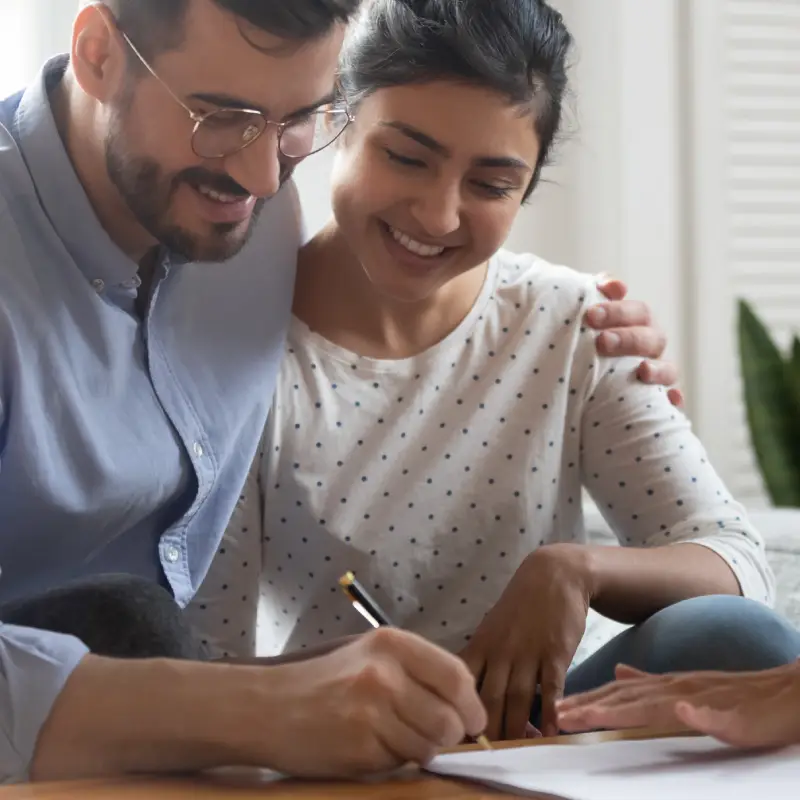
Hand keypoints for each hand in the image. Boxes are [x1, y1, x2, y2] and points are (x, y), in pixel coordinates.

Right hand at [263, 627, 486, 777]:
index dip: (471, 705)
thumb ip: (417, 672)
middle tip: (431, 735)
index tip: (473, 721)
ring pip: (429, 747)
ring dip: (420, 750)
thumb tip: (466, 706)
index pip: (456, 676)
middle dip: (448, 734)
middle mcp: (384, 674)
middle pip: (450, 719)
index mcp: (392, 644)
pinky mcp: (360, 749)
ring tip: (392, 737)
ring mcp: (372, 713)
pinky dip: (392, 761)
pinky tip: (369, 745)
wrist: (268, 707)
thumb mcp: (371, 656)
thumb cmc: (326, 681)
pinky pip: (400, 763)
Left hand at [459, 545, 591, 740]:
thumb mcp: (492, 627)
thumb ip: (481, 658)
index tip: (452, 734)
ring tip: (515, 754)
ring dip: (516, 729)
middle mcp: (500, 651)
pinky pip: (551, 688)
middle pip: (488, 698)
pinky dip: (550, 712)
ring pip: (517, 698)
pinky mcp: (555, 652)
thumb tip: (463, 690)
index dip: (456, 708)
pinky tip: (550, 733)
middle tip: (483, 757)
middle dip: (485, 730)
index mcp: (481, 645)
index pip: (460, 682)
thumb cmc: (521, 605)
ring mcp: (528, 652)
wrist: (554, 574)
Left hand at [557, 661, 799, 747]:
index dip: (585, 700)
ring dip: (622, 709)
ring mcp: (701, 701)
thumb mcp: (682, 688)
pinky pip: (712, 716)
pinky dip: (696, 714)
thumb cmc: (733, 697)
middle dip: (589, 706)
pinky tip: (682, 712)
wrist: (782, 696)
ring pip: (656, 705)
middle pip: (624, 698)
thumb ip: (648, 682)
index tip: (553, 709)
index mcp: (663, 687)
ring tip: (592, 715)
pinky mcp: (732, 717)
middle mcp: (674, 690)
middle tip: (556, 716)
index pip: (616, 693)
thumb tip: (617, 670)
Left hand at [590, 277, 682, 407]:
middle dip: (628, 338)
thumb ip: (598, 299)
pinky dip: (673, 400)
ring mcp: (658, 375)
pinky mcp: (658, 402)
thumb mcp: (590, 324)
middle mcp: (651, 349)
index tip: (591, 315)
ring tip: (642, 370)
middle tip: (602, 341)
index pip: (639, 313)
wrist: (583, 390)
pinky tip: (671, 400)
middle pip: (652, 338)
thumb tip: (614, 285)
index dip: (618, 312)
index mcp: (638, 326)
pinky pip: (670, 402)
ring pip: (669, 369)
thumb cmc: (588, 348)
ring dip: (657, 369)